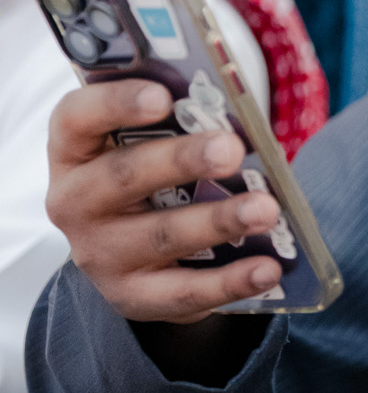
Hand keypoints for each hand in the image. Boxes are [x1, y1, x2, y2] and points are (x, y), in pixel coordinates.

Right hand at [46, 79, 283, 321]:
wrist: (130, 258)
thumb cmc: (148, 180)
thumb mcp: (145, 148)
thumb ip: (176, 125)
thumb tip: (233, 119)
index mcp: (74, 151)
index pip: (76, 118)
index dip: (115, 103)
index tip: (163, 96)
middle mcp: (75, 202)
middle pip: (123, 176)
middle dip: (182, 160)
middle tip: (231, 149)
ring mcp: (99, 254)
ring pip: (160, 236)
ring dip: (218, 221)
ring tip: (266, 209)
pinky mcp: (131, 296)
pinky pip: (184, 291)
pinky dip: (231, 281)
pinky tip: (268, 267)